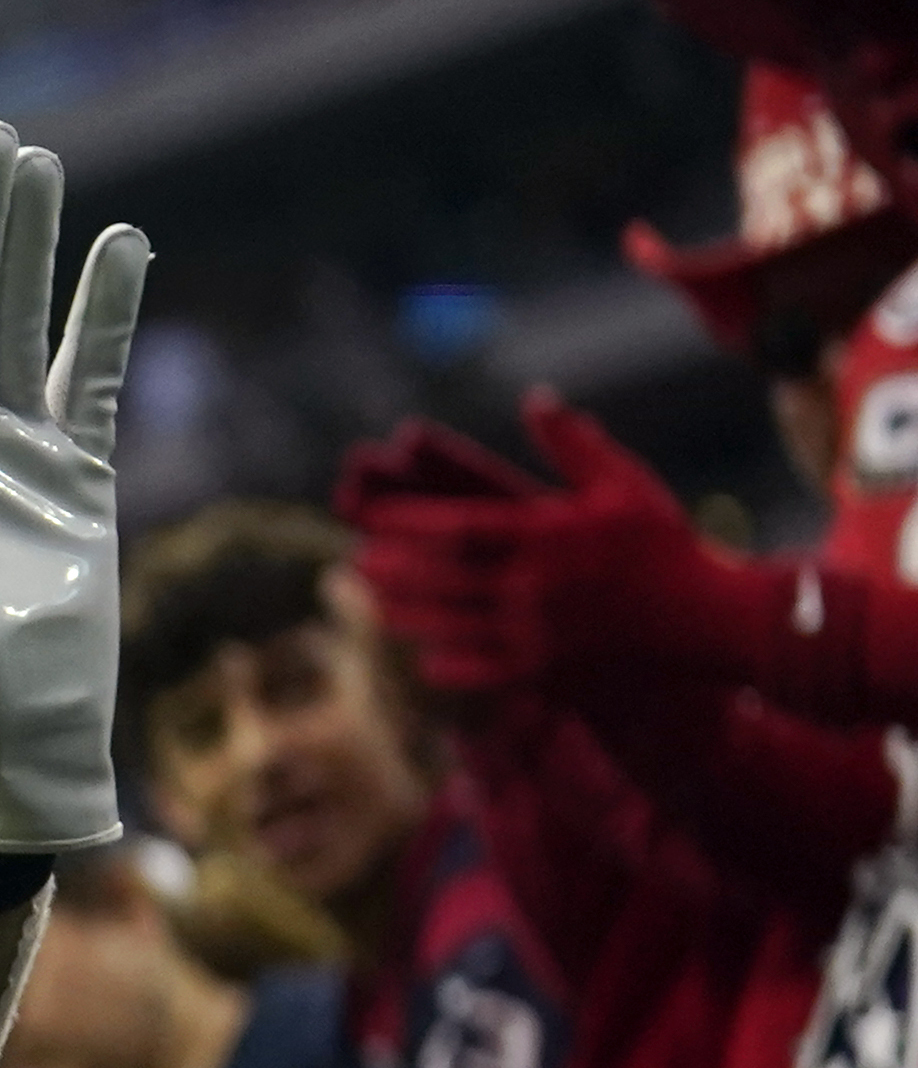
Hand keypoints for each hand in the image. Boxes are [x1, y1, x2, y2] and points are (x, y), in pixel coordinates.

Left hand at [340, 395, 782, 693]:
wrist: (713, 615)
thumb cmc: (666, 543)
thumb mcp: (623, 481)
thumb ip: (573, 442)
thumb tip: (535, 399)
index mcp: (548, 536)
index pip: (460, 529)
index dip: (408, 525)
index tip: (369, 520)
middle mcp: (535, 584)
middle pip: (445, 580)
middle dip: (395, 572)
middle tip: (354, 563)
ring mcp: (540, 629)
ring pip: (456, 625)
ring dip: (410, 615)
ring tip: (371, 604)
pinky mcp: (553, 663)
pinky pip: (490, 669)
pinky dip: (454, 666)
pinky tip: (425, 660)